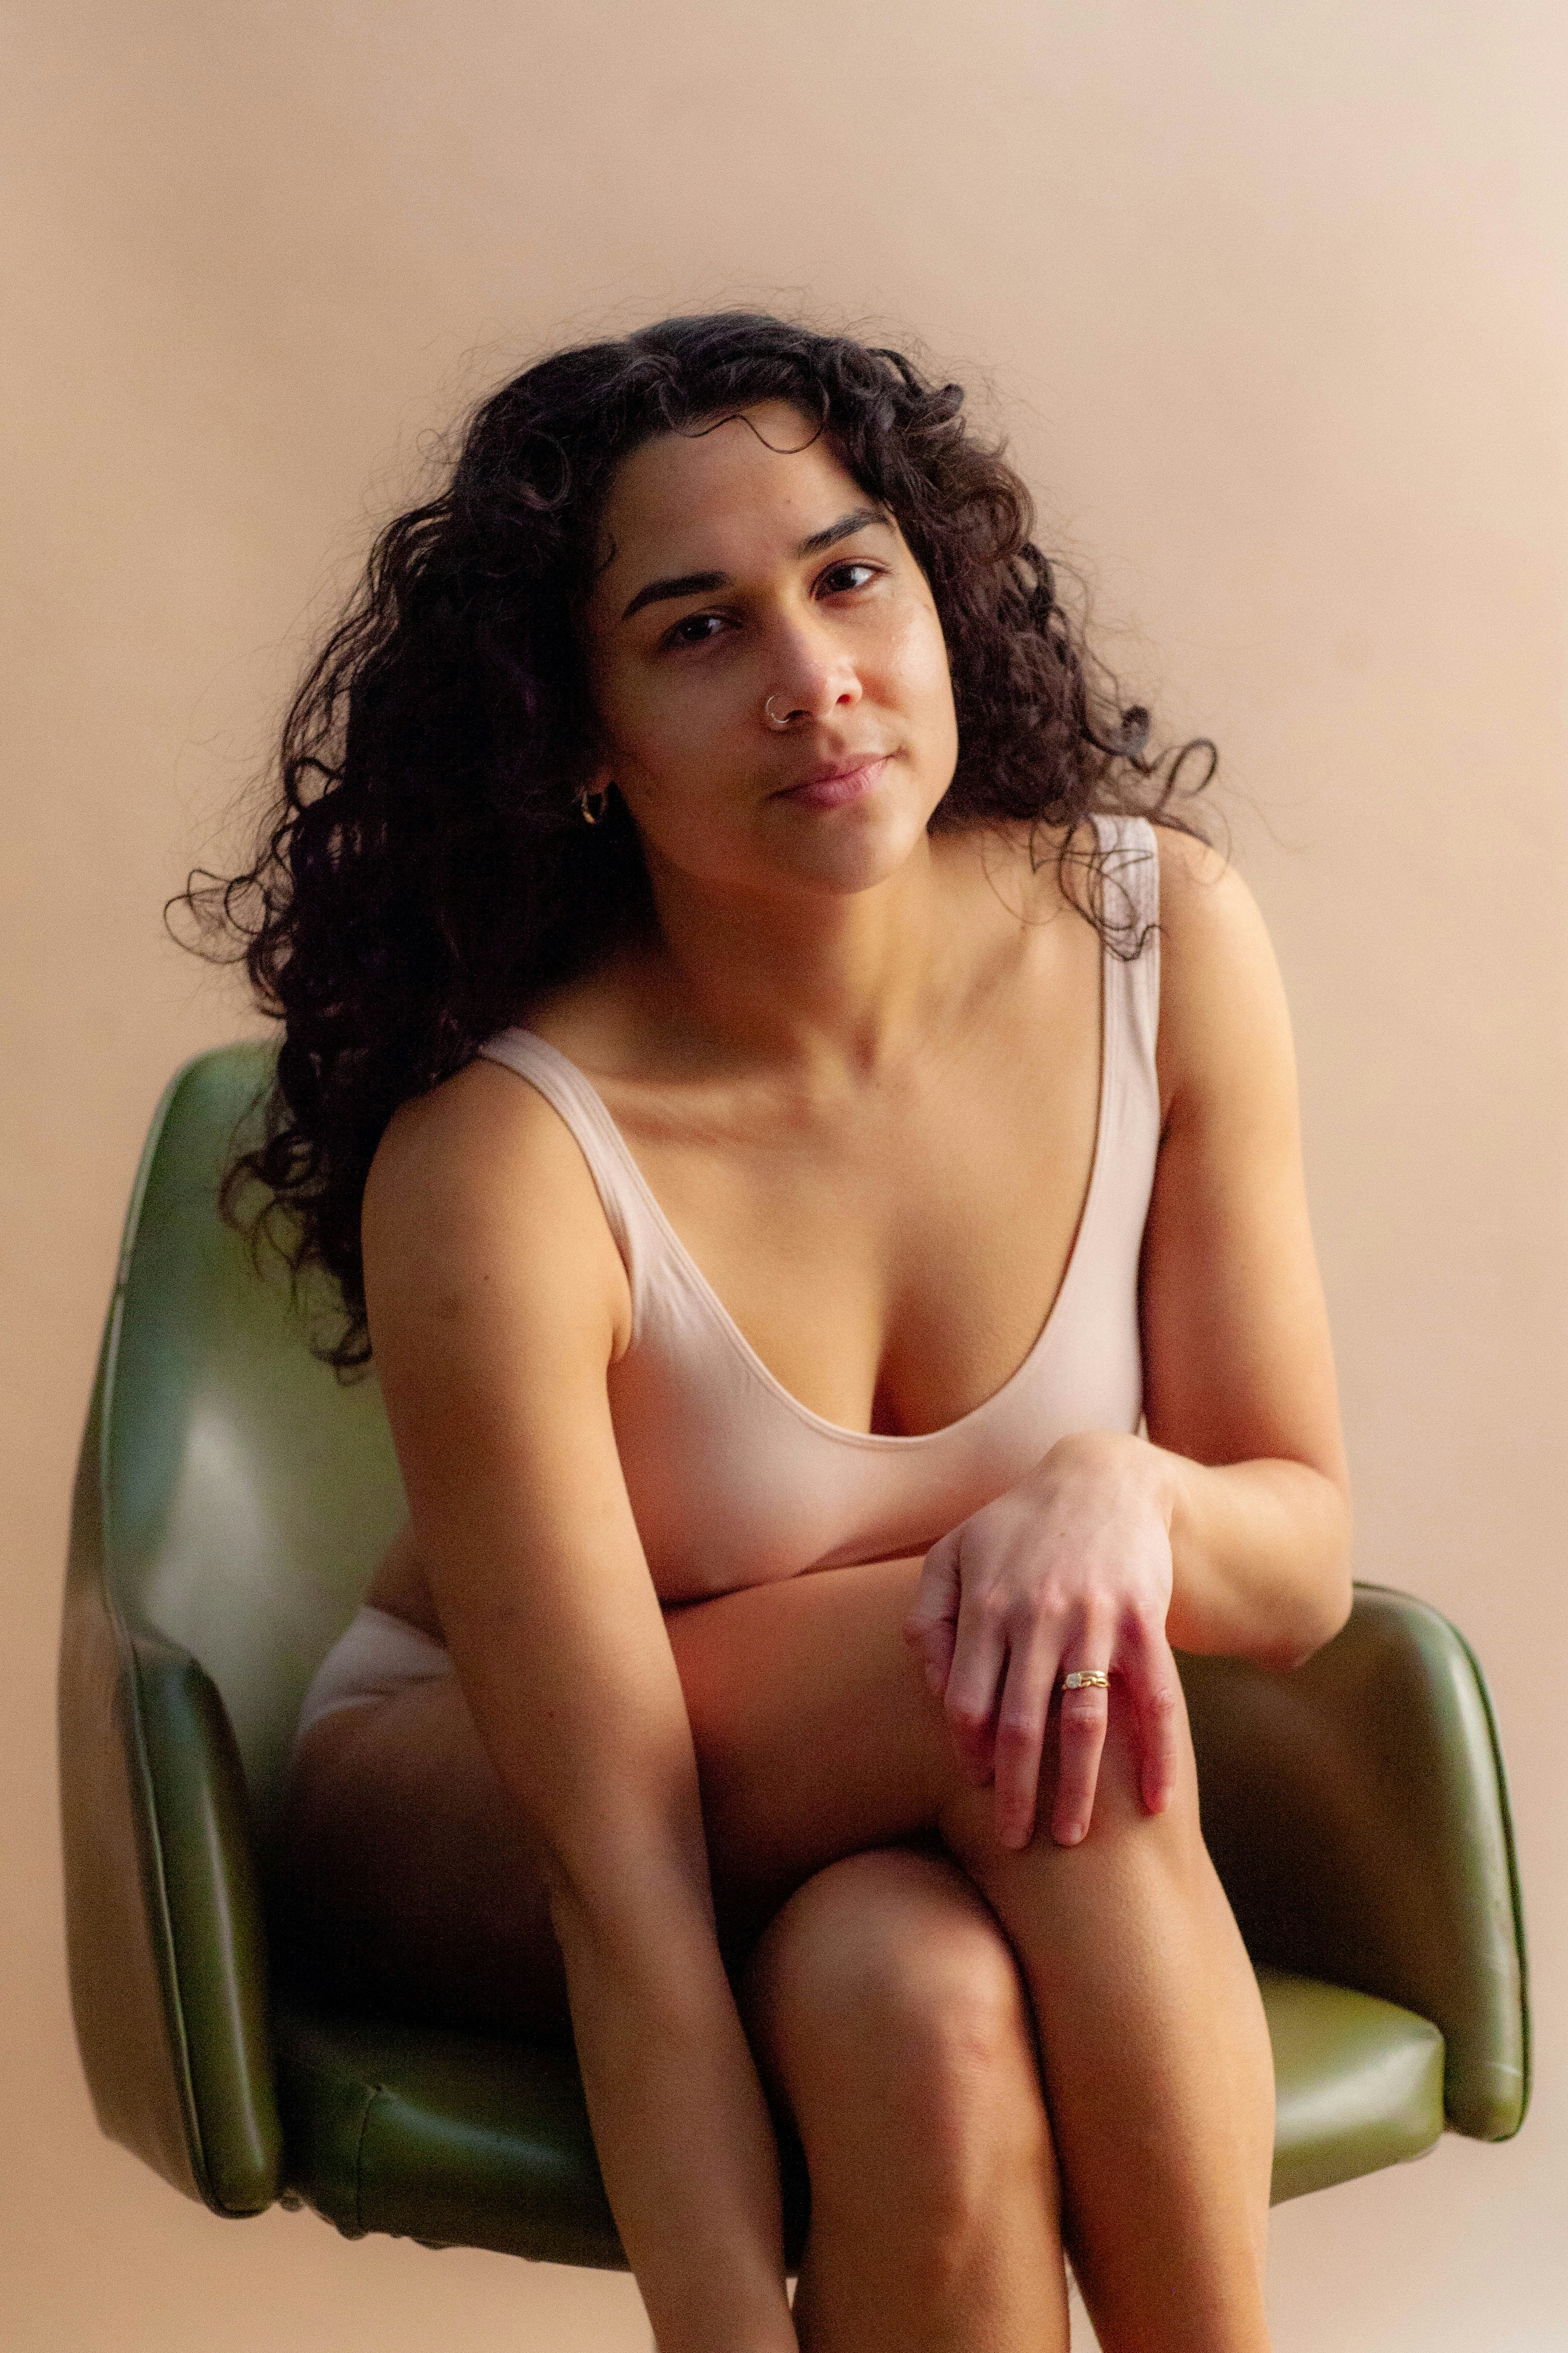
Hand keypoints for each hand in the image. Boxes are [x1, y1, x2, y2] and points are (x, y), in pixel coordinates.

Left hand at [902, 1431, 1180, 1848]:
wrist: (1103, 1479)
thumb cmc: (1017, 1525)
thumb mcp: (952, 1554)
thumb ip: (928, 1620)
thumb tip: (933, 1693)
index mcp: (986, 1607)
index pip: (967, 1702)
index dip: (970, 1749)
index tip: (977, 1783)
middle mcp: (1038, 1617)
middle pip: (1022, 1724)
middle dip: (1016, 1792)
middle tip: (1014, 1842)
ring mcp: (1095, 1620)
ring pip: (1085, 1720)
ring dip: (1080, 1787)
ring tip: (1073, 1839)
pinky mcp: (1143, 1620)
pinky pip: (1156, 1699)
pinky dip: (1159, 1753)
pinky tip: (1159, 1801)